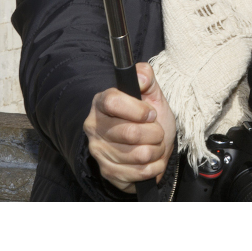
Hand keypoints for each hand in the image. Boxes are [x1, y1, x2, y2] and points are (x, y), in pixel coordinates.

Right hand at [84, 62, 176, 192]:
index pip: (112, 102)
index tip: (151, 113)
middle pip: (130, 132)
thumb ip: (146, 77)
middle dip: (155, 133)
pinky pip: (140, 172)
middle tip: (157, 131)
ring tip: (155, 145)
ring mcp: (99, 151)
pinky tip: (152, 160)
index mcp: (101, 102)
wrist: (151, 146)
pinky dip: (154, 166)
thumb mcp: (151, 93)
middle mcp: (94, 127)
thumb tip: (141, 77)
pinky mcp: (108, 172)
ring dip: (156, 150)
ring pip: (139, 154)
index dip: (137, 109)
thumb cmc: (149, 118)